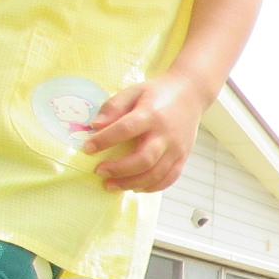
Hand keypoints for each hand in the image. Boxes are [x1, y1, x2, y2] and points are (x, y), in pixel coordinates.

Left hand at [84, 72, 210, 191]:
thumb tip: (95, 126)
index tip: (87, 149)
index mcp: (151, 114)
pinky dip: (151, 187)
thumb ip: (113, 107)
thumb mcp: (133, 91)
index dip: (104, 141)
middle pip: (143, 159)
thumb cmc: (157, 93)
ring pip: (155, 174)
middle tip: (99, 171)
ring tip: (111, 185)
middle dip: (118, 169)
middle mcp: (166, 134)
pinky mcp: (183, 157)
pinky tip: (135, 187)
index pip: (125, 129)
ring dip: (131, 183)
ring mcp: (177, 148)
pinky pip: (169, 179)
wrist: (191, 95)